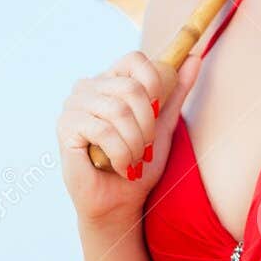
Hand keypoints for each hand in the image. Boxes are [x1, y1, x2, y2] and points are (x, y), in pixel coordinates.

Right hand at [56, 50, 201, 227]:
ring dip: (135, 143)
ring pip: (118, 110)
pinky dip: (121, 154)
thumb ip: (176, 92)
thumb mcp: (164, 125)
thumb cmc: (140, 165)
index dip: (154, 84)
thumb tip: (195, 58)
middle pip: (131, 87)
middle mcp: (88, 87)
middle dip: (147, 125)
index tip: (156, 113)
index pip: (134, 60)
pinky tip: (122, 167)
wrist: (120, 201)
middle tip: (145, 149)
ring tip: (135, 161)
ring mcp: (73, 105)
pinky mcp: (65, 127)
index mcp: (110, 81)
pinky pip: (103, 131)